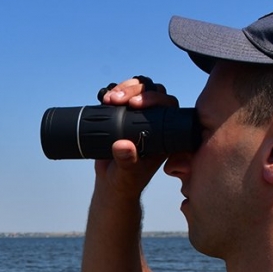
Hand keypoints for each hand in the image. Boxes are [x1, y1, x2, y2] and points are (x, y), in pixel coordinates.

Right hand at [94, 76, 179, 196]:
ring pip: (139, 90)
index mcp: (164, 135)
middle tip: (116, 99)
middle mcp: (154, 123)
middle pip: (154, 92)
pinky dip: (114, 92)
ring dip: (124, 89)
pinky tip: (104, 99)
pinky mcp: (125, 116)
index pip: (168, 106)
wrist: (112, 182)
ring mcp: (140, 118)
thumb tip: (123, 145)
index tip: (134, 104)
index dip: (154, 99)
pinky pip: (124, 96)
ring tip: (108, 99)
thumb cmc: (124, 181)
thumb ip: (126, 161)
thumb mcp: (126, 174)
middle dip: (135, 90)